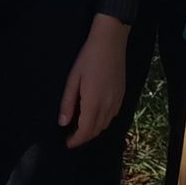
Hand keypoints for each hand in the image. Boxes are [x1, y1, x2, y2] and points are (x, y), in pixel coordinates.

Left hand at [61, 16, 129, 146]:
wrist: (111, 42)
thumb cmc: (88, 58)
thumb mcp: (73, 79)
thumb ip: (68, 103)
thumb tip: (63, 123)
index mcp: (93, 102)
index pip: (85, 131)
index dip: (76, 140)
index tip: (67, 143)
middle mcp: (108, 106)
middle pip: (96, 131)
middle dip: (83, 138)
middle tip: (71, 136)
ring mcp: (117, 101)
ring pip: (106, 125)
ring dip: (93, 130)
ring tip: (81, 127)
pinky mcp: (122, 96)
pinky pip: (112, 116)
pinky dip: (102, 122)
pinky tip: (94, 115)